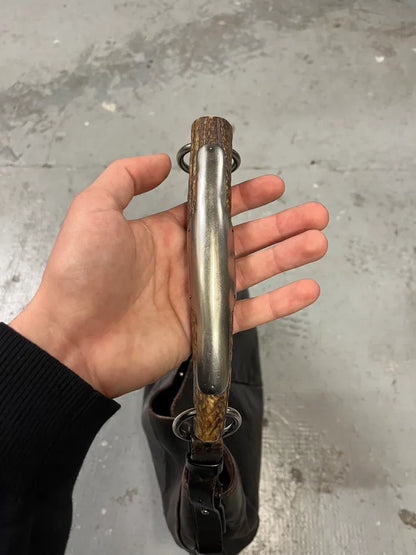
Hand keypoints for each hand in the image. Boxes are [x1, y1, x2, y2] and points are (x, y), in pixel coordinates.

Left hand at [10, 154, 327, 397]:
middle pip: (245, 238)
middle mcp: (188, 262)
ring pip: (254, 272)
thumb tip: (163, 160)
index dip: (246, 197)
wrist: (72, 341)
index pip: (215, 210)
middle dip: (281, 225)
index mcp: (166, 233)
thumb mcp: (95, 209)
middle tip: (315, 214)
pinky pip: (250, 313)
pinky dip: (281, 302)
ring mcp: (199, 296)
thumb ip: (127, 177)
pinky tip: (307, 288)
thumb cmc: (82, 273)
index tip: (275, 186)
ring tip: (318, 242)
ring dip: (288, 257)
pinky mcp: (206, 329)